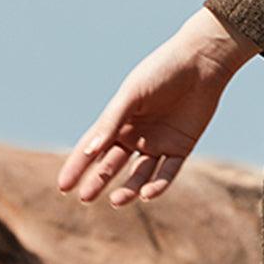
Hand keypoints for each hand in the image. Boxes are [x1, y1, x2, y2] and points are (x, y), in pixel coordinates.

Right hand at [56, 7, 259, 205]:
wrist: (201, 63)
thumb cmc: (161, 72)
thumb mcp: (132, 95)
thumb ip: (112, 121)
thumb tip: (90, 151)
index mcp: (118, 121)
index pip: (93, 148)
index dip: (78, 166)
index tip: (63, 187)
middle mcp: (136, 135)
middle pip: (113, 165)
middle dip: (99, 181)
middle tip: (86, 198)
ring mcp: (159, 143)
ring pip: (140, 174)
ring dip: (129, 189)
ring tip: (117, 200)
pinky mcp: (181, 147)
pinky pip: (168, 172)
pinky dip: (158, 185)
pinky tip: (147, 194)